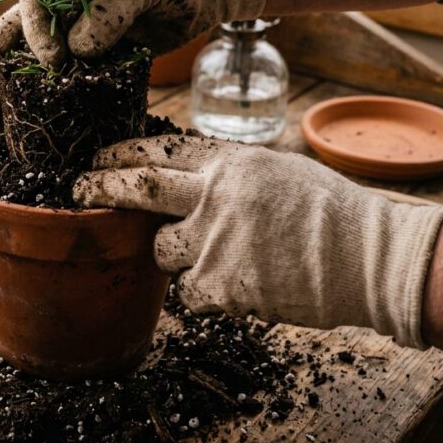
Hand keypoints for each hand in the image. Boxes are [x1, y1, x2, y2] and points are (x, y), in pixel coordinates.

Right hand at [0, 0, 268, 98]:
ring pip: (39, 54)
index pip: (32, 1)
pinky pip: (72, 74)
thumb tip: (76, 48)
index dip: (32, 32)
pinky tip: (39, 119)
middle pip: (20, 29)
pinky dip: (54, 94)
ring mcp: (83, 28)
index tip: (53, 62)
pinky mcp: (102, 53)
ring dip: (16, 81)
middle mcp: (67, 0)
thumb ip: (113, 4)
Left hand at [73, 132, 442, 347]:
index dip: (121, 152)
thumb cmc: (328, 211)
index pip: (158, 149)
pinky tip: (238, 284)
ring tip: (214, 256)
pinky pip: (189, 293)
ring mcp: (213, 241)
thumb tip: (188, 176)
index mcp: (227, 162)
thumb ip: (226, 173)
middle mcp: (213, 196)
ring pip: (160, 250)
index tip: (98, 157)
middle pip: (137, 188)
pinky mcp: (220, 285)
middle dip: (99, 187)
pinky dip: (203, 292)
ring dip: (173, 254)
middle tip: (77, 189)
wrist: (365, 257)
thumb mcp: (273, 168)